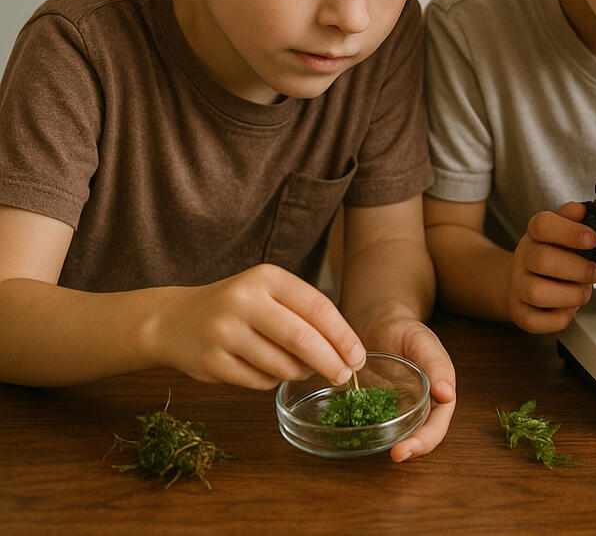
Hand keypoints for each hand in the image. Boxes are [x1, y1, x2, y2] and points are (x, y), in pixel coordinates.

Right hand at [146, 264, 365, 389]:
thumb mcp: (269, 294)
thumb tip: (348, 352)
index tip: (359, 357)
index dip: (344, 336)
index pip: (318, 307)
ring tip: (299, 368)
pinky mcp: (212, 362)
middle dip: (331, 362)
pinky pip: (260, 382)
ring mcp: (224, 332)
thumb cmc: (237, 308)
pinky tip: (266, 369)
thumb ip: (305, 314)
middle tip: (345, 376)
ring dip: (300, 373)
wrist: (173, 320)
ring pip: (283, 365)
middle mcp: (243, 300)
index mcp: (266, 278)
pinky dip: (273, 381)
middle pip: (303, 339)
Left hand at [350, 313, 456, 462]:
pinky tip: (350, 433)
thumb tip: (448, 394)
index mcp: (437, 395)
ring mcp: (395, 410)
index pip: (437, 425)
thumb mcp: (421, 342)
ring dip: (388, 444)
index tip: (405, 450)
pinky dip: (364, 432)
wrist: (375, 324)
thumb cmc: (403, 330)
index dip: (425, 441)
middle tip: (393, 455)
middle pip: (420, 436)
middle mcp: (419, 406)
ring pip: (397, 435)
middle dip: (410, 449)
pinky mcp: (372, 408)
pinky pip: (371, 424)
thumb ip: (436, 364)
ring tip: (373, 448)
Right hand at [507, 202, 595, 333]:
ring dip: (571, 295)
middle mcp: (522, 259)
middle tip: (595, 272)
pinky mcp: (520, 313)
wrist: (516, 282)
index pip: (542, 225)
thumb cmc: (546, 256)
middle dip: (579, 269)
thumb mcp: (557, 232)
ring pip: (538, 293)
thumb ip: (570, 219)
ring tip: (583, 291)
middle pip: (543, 260)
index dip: (570, 232)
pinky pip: (536, 321)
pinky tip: (569, 308)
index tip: (592, 239)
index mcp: (533, 235)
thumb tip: (581, 209)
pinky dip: (560, 318)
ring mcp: (518, 287)